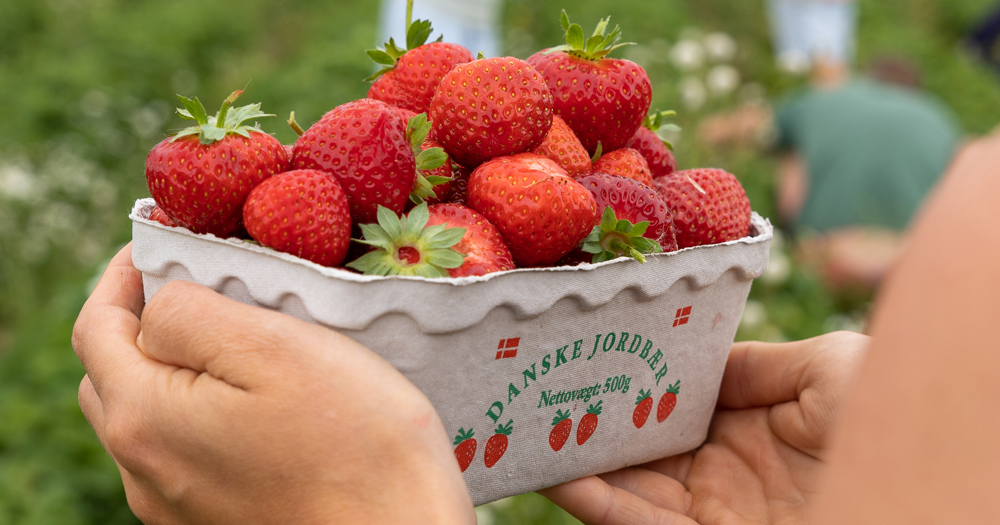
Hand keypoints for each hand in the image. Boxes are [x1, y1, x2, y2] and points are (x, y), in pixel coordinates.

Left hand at [72, 244, 474, 523]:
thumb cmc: (355, 440)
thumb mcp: (273, 346)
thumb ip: (190, 314)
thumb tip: (158, 306)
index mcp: (145, 419)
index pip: (96, 328)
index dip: (120, 275)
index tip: (160, 240)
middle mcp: (145, 471)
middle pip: (111, 375)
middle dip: (139, 320)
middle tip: (196, 282)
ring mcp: (175, 504)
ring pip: (147, 414)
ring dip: (170, 366)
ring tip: (232, 335)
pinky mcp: (213, 519)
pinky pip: (183, 450)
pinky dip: (198, 408)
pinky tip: (252, 397)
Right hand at [540, 332, 867, 523]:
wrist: (921, 497)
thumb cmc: (889, 416)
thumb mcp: (826, 367)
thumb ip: (751, 363)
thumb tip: (690, 354)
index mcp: (750, 424)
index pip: (670, 401)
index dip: (627, 379)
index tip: (583, 351)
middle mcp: (723, 471)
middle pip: (638, 446)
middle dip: (588, 420)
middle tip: (532, 388)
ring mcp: (712, 513)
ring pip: (626, 488)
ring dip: (576, 462)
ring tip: (524, 429)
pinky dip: (595, 503)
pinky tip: (557, 475)